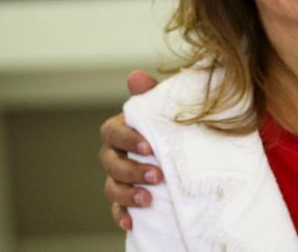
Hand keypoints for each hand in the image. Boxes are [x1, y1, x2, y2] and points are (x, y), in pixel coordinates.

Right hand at [100, 70, 159, 230]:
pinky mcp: (125, 198)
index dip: (127, 139)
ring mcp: (118, 176)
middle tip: (158, 175)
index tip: (149, 147)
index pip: (112, 132)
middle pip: (110, 162)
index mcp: (122, 129)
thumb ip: (152, 94)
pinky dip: (122, 215)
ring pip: (111, 186)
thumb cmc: (173, 123)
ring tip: (149, 198)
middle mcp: (116, 153)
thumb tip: (134, 75)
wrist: (188, 149)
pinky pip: (117, 209)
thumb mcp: (167, 108)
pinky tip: (131, 222)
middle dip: (131, 169)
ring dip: (127, 193)